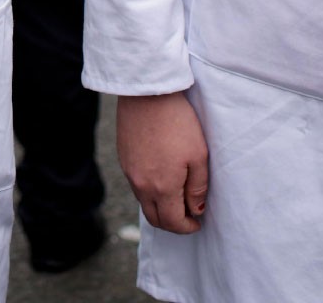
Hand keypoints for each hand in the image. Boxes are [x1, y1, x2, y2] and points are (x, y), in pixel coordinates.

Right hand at [117, 91, 209, 233]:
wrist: (147, 93)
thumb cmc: (177, 122)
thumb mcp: (198, 156)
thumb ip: (198, 188)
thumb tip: (196, 210)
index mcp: (162, 187)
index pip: (172, 223)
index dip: (187, 227)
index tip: (198, 222)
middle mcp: (141, 185)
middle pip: (155, 219)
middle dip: (172, 223)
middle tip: (188, 215)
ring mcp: (129, 172)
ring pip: (144, 203)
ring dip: (160, 207)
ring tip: (177, 196)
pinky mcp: (124, 159)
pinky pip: (136, 186)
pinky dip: (150, 192)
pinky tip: (162, 177)